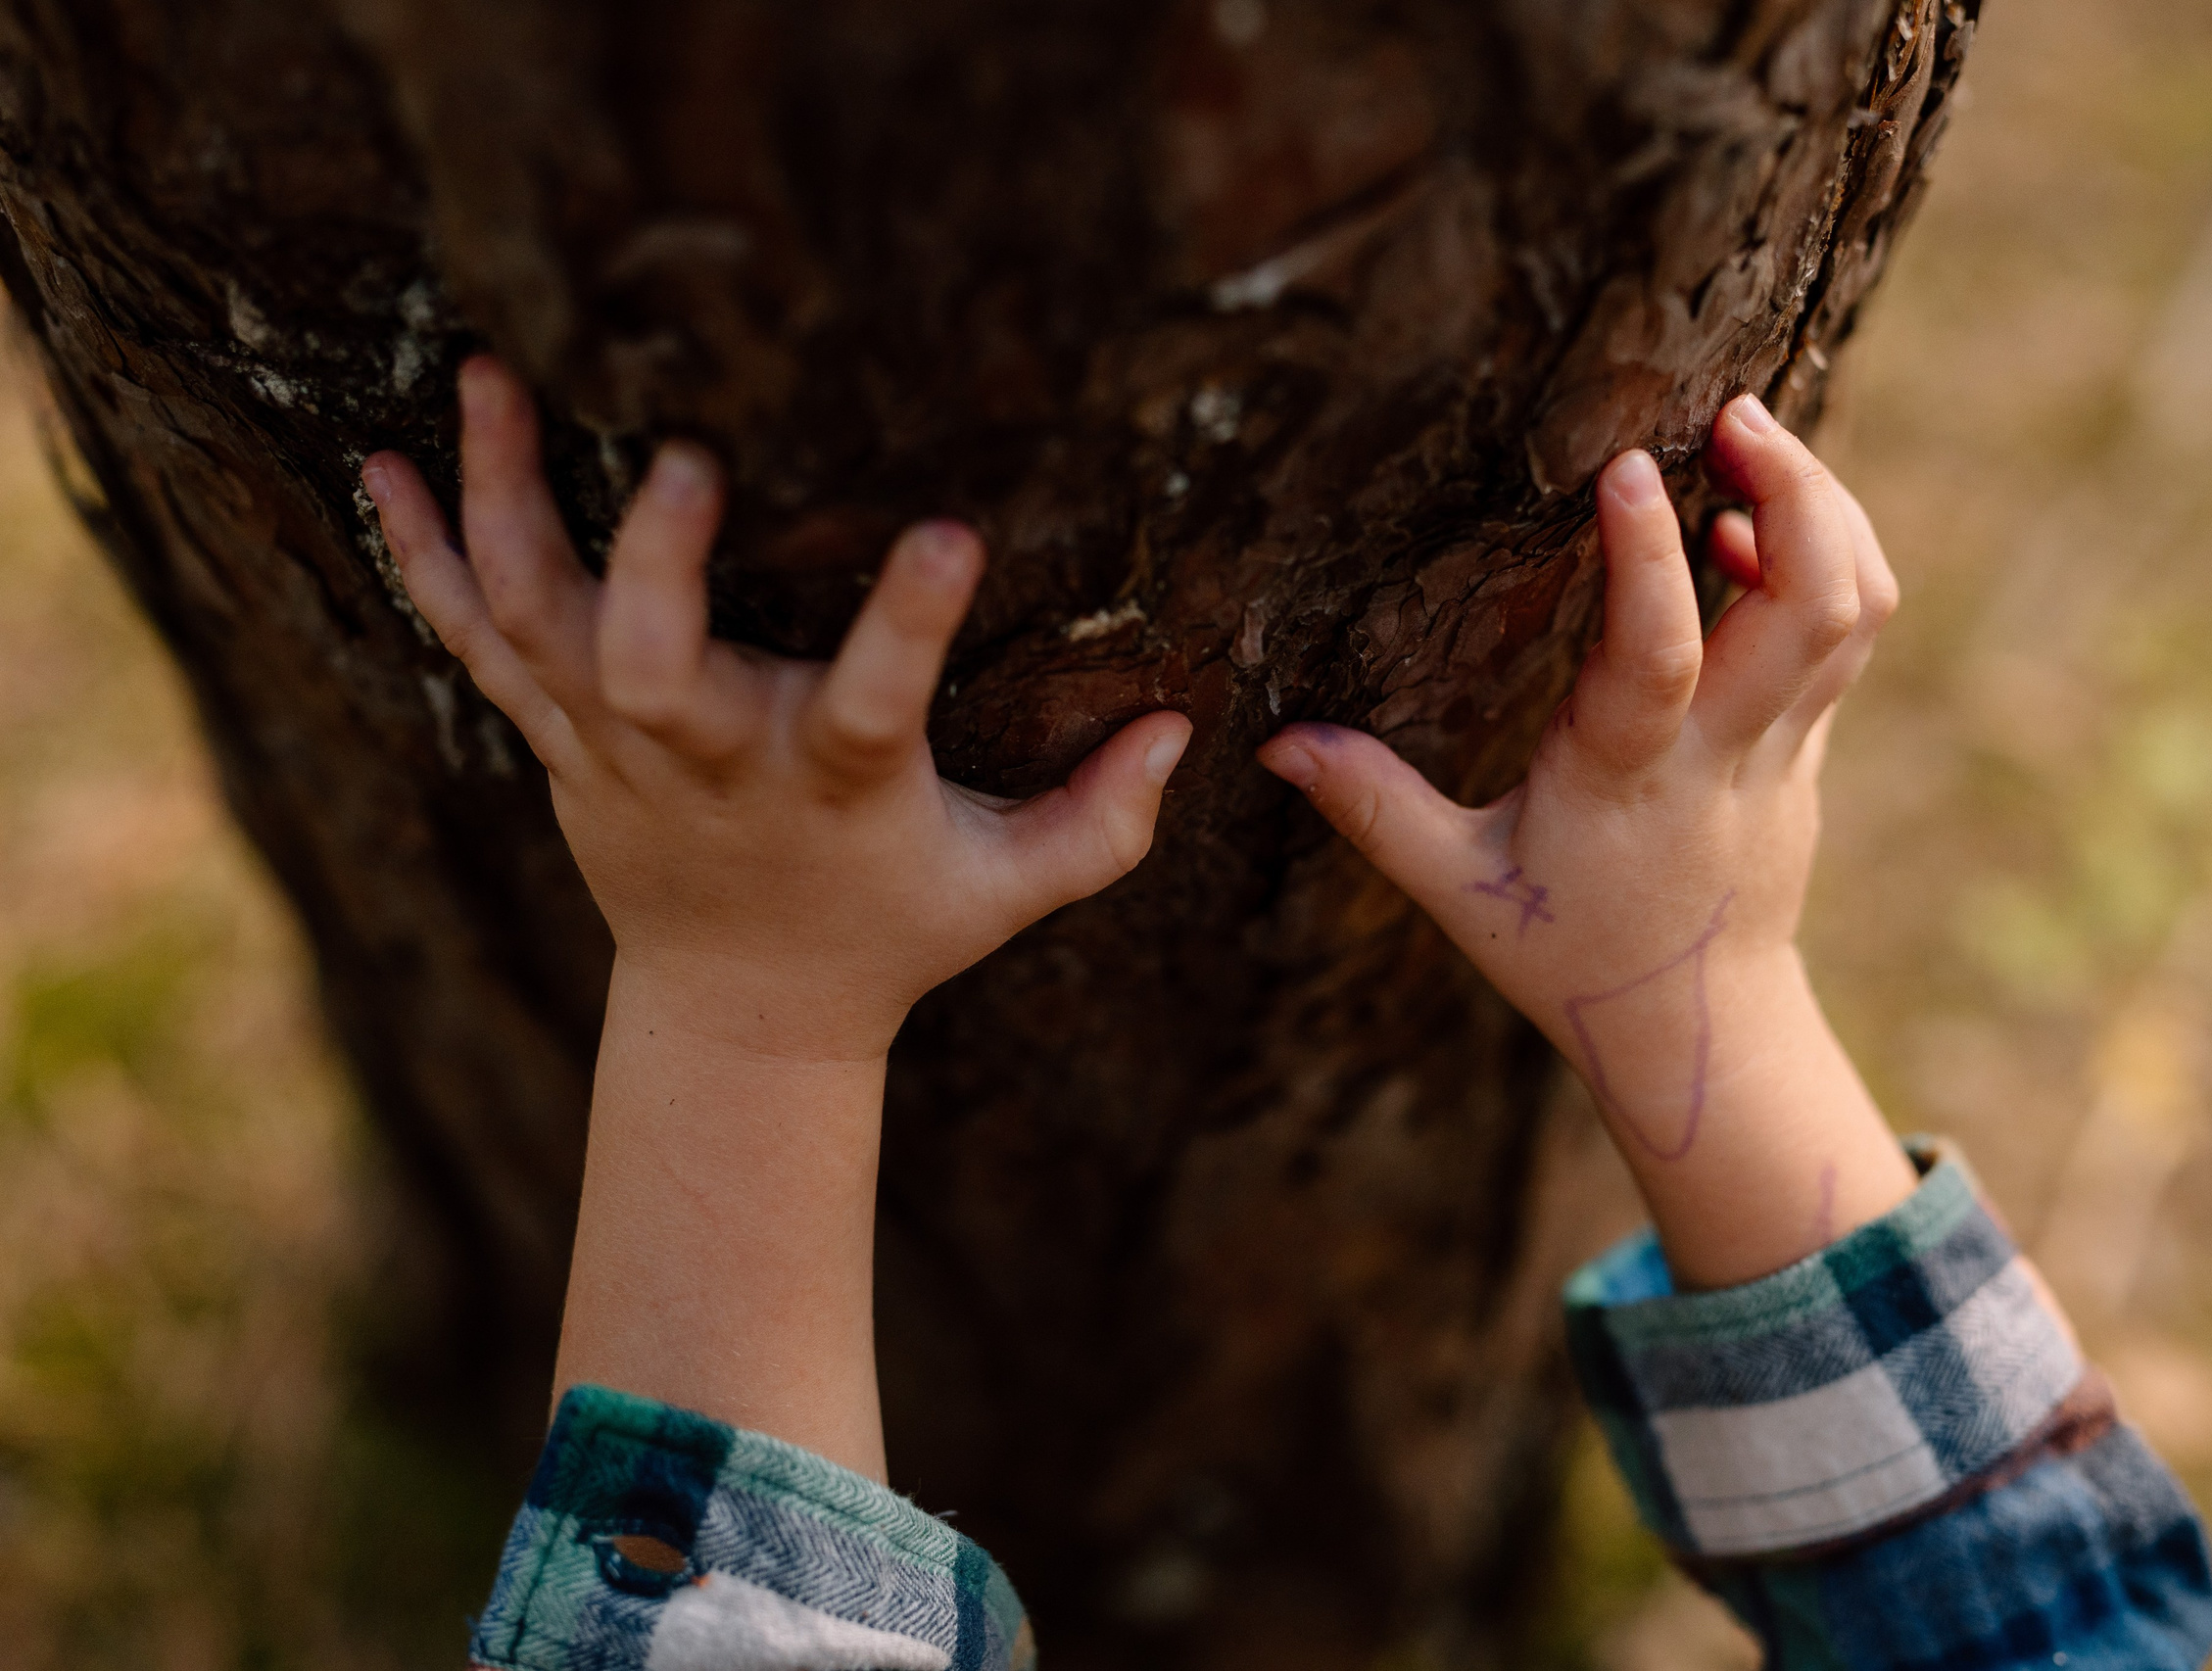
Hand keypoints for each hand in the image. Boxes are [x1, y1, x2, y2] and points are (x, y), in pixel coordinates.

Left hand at [363, 357, 1190, 1064]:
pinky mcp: (557, 742)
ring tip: (491, 379)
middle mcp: (711, 765)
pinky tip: (388, 466)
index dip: (908, 626)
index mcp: (833, 793)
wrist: (741, 1012)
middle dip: (657, 567)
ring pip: (539, 629)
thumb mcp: (1008, 890)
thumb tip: (1187, 729)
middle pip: (653, 669)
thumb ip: (1101, 822)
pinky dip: (424, 559)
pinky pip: (475, 644)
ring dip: (507, 508)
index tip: (952, 530)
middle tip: (683, 458)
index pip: (873, 709)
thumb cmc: (890, 929)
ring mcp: (614, 752)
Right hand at [1258, 395, 1913, 1285]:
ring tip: (1755, 441)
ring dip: (1824, 511)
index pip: (1657, 658)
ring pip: (1854, 611)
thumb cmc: (1568, 959)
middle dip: (1795, 494)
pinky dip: (1825, 559)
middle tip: (1734, 411)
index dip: (1650, 559)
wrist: (1698, 1029)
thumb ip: (1373, 808)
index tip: (1628, 465)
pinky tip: (1757, 527)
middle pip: (1815, 610)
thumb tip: (1275, 742)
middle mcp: (1725, 755)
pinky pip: (1846, 634)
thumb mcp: (1457, 892)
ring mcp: (1785, 749)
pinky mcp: (1809, 746)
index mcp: (1629, 780)